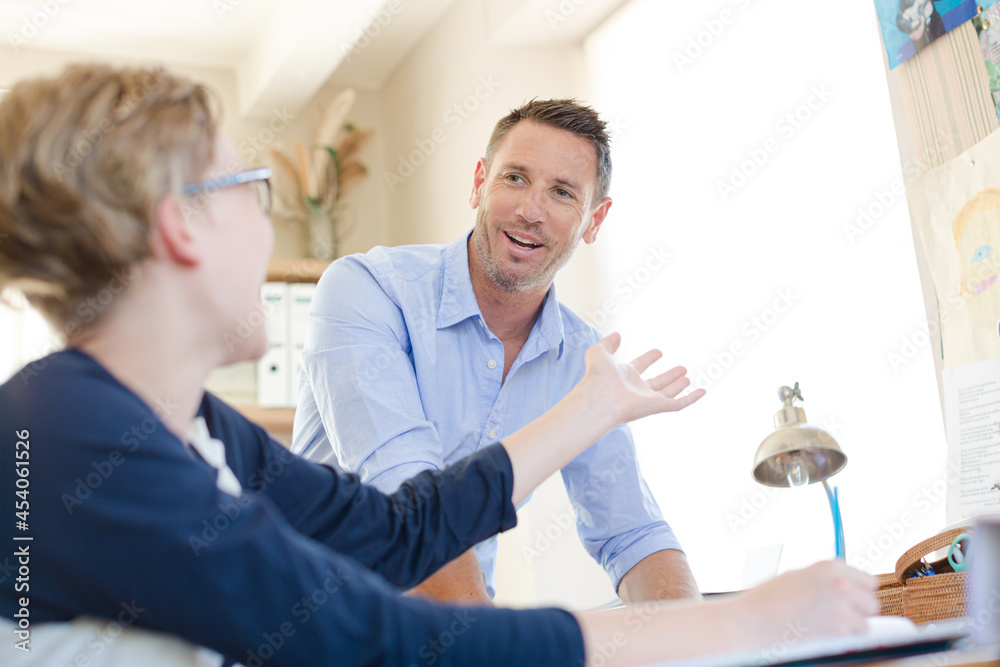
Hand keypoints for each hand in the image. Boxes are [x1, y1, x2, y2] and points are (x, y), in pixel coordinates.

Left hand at [580, 332, 704, 424]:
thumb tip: (617, 335)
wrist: (600, 396)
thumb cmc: (597, 376)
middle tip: (682, 368)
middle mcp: (637, 389)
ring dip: (678, 385)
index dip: (649, 359)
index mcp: (624, 376)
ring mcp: (648, 399)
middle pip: (657, 382)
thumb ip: (608, 343)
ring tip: (688, 376)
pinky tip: (702, 391)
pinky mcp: (658, 407)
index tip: (658, 352)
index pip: (640, 366)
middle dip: (669, 376)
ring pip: (668, 393)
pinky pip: (679, 404)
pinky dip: (692, 398)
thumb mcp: (599, 352)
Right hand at [737, 561, 878, 641]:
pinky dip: (846, 637)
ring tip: (831, 625)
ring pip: (867, 619)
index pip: (867, 580)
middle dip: (858, 609)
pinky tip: (827, 633)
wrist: (752, 621)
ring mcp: (841, 605)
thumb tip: (845, 586)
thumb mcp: (797, 576)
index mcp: (829, 566)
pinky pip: (857, 635)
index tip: (852, 599)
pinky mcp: (839, 628)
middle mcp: (840, 583)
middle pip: (871, 600)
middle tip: (840, 614)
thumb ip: (824, 578)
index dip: (859, 591)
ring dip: (854, 624)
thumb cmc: (768, 600)